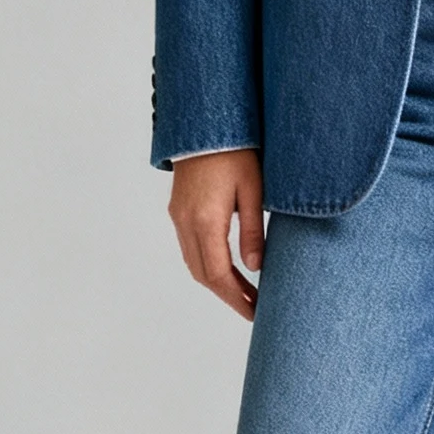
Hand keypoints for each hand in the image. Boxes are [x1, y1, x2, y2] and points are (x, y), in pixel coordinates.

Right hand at [168, 148, 264, 320]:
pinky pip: (189, 247)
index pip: (217, 274)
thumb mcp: (253, 189)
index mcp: (205, 219)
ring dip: (217, 282)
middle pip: (202, 274)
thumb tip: (255, 269)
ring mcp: (178, 215)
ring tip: (244, 292)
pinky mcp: (178, 209)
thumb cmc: (236, 151)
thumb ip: (252, 230)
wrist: (204, 121)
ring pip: (193, 262)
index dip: (236, 298)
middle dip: (227, 295)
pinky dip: (207, 264)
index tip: (255, 312)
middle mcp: (186, 221)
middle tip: (253, 308)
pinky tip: (227, 268)